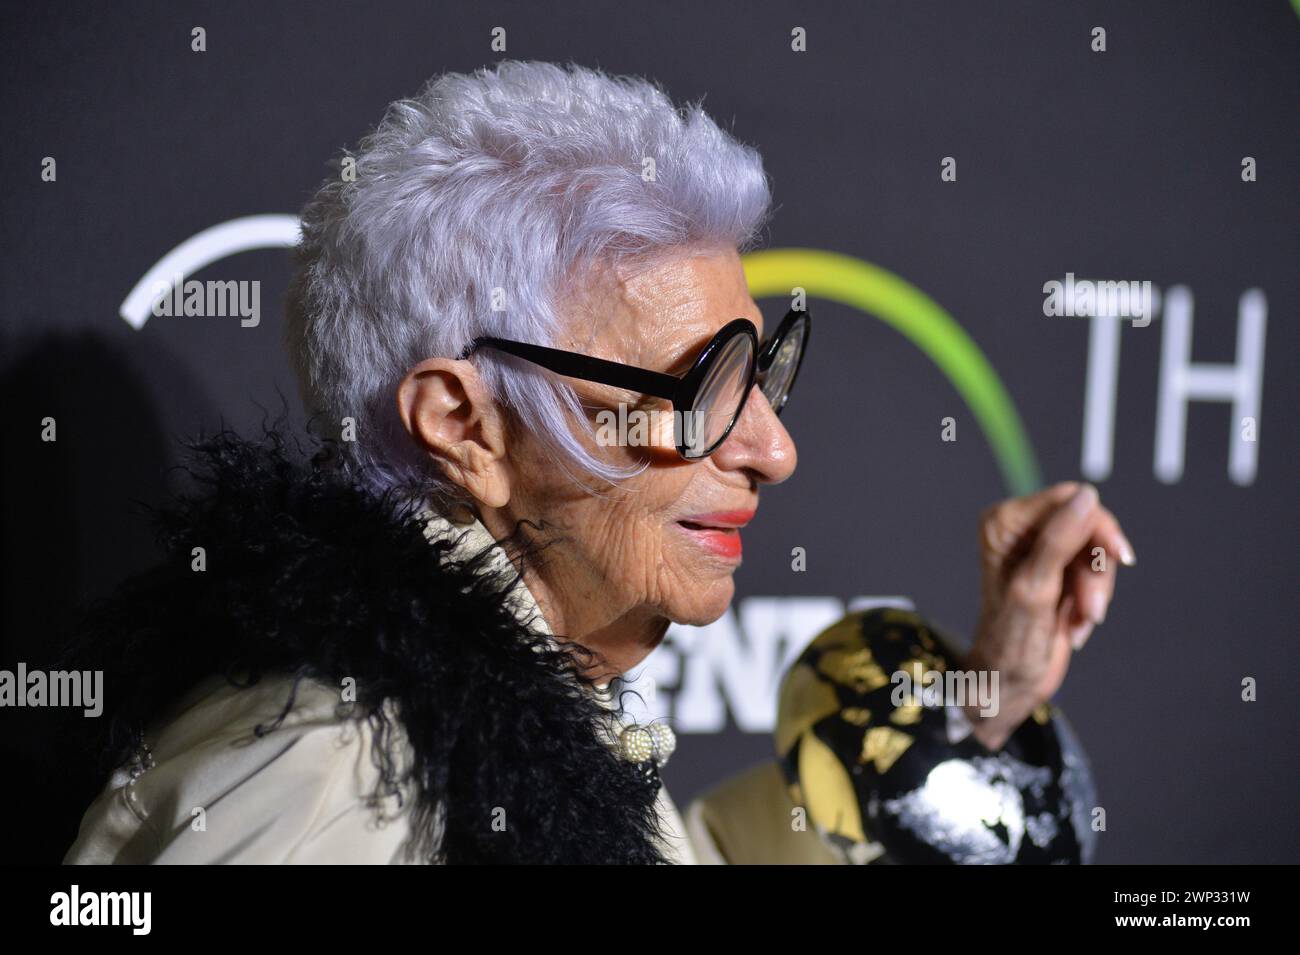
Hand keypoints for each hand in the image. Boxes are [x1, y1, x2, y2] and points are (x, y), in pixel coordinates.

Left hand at [960, 481, 1134, 749]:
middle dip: (1096, 570)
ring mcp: (1039, 548)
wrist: (1009, 683)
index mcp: (1004, 522)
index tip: (1118, 557)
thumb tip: (1087, 495)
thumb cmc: (1012, 641)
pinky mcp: (1056, 569)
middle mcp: (1019, 528)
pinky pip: (1095, 571)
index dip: (1099, 526)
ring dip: (1096, 590)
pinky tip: (1074, 624)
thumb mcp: (1037, 588)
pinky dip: (1092, 599)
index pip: (1068, 498)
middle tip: (1092, 610)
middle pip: (1088, 524)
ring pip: (1096, 551)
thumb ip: (1059, 540)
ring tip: (1080, 621)